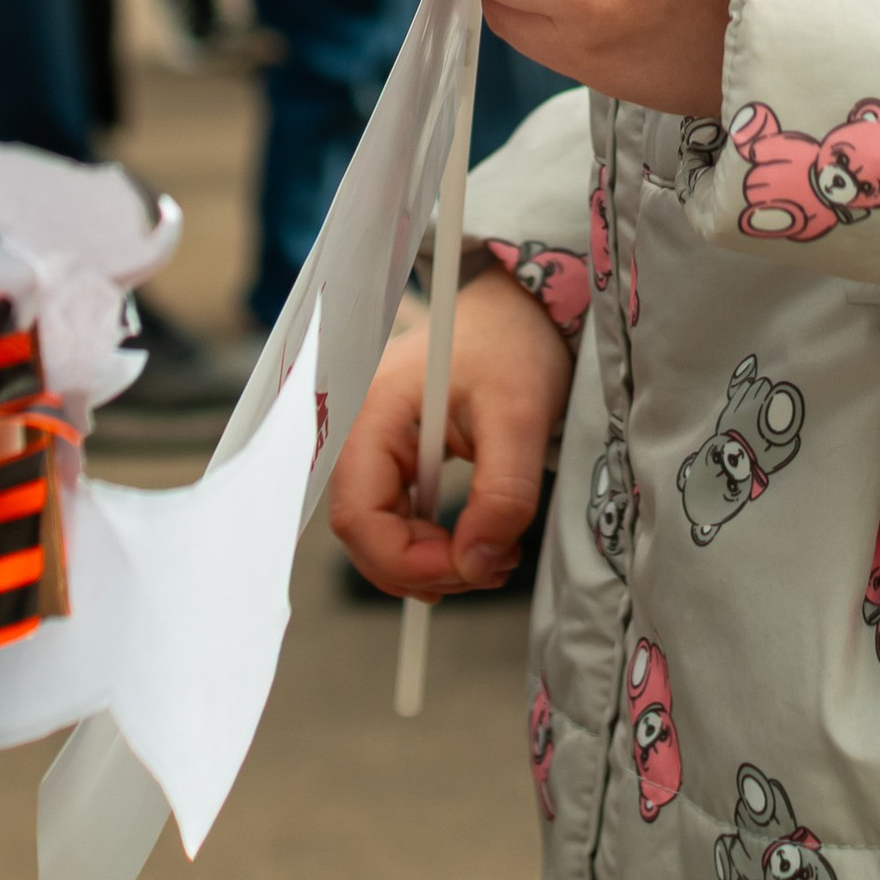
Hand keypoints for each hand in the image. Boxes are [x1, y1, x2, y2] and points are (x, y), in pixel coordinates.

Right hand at [329, 269, 571, 597]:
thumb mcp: (521, 417)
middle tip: (489, 569)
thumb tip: (476, 565)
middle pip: (364, 533)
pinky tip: (476, 540)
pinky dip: (433, 543)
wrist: (520, 310)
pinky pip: (397, 517)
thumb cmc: (515, 344)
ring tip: (492, 556)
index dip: (407, 560)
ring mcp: (375, 446)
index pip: (358, 516)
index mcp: (373, 412)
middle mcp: (360, 431)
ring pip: (379, 533)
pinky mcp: (395, 457)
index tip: (471, 569)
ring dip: (430, 561)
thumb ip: (501, 495)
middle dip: (423, 567)